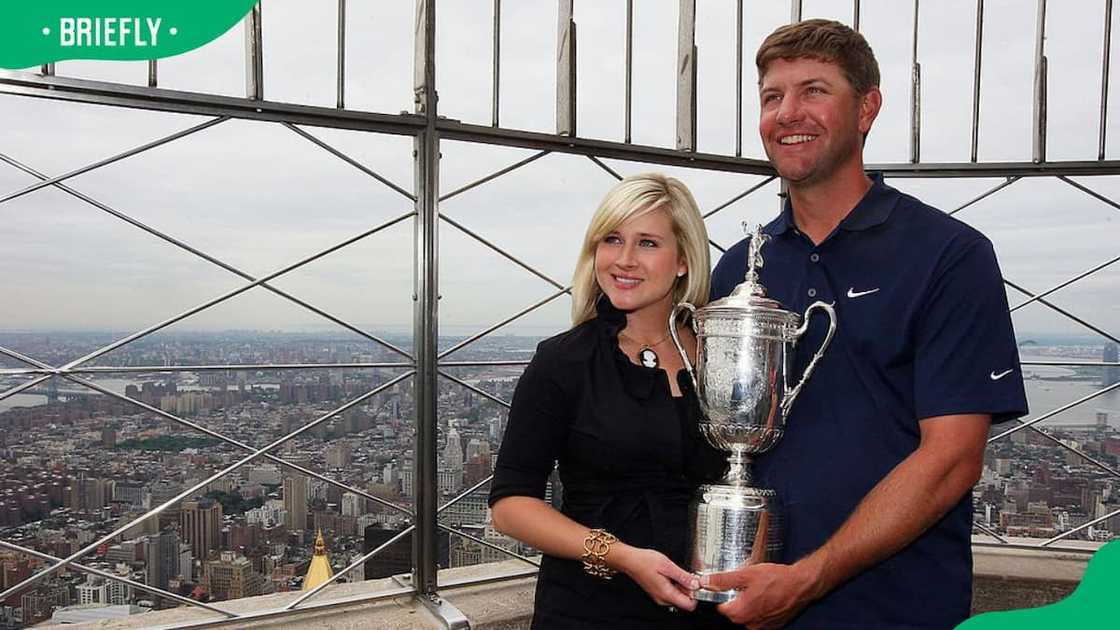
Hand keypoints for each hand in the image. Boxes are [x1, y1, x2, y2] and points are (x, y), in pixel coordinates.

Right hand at [612, 545, 699, 611]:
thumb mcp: (668, 566)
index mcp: (666, 594)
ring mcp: (660, 597)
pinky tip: (672, 575)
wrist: (630, 561)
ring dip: (683, 586)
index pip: (689, 605)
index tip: (696, 583)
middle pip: (685, 601)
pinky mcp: (658, 593)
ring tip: (677, 573)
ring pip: (679, 597)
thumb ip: (683, 577)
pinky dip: (676, 585)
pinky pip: (672, 593)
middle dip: (689, 589)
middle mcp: (663, 599)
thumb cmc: (645, 561)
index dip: (696, 595)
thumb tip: (696, 584)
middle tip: (686, 575)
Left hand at [702, 562, 821, 628]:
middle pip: (733, 612)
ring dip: (749, 603)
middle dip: (736, 598)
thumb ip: (723, 580)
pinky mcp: (773, 625)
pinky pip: (760, 617)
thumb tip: (706, 582)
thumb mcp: (745, 574)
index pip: (720, 607)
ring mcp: (762, 626)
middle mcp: (750, 624)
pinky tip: (766, 596)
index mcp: (740, 613)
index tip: (726, 586)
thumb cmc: (777, 579)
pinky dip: (760, 608)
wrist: (801, 584)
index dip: (722, 594)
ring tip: (758, 589)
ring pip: (747, 614)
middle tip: (746, 584)